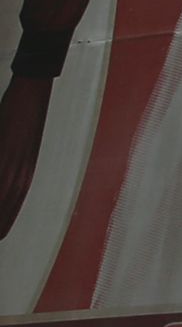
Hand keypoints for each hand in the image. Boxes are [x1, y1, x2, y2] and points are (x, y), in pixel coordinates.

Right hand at [0, 73, 52, 226]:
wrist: (33, 90)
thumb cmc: (22, 116)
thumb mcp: (15, 145)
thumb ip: (7, 163)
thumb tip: (3, 174)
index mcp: (26, 170)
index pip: (14, 203)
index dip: (5, 220)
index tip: (0, 235)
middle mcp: (23, 169)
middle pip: (6, 204)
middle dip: (0, 222)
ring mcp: (14, 160)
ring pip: (1, 195)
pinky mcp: (6, 148)